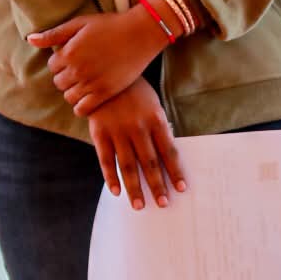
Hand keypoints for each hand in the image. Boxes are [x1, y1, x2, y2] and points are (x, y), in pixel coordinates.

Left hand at [29, 9, 161, 115]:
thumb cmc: (110, 25)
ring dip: (74, 91)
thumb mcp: (80, 23)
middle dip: (66, 76)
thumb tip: (29, 39)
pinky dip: (82, 106)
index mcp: (69, 52)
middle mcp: (77, 70)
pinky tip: (89, 96)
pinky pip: (83, 109)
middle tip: (81, 69)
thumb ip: (54, 34)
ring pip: (69, 97)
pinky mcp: (105, 93)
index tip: (74, 56)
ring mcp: (91, 83)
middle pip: (59, 82)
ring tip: (86, 82)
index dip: (61, 61)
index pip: (52, 66)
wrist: (140, 34)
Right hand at [88, 81, 186, 208]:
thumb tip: (167, 158)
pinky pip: (105, 159)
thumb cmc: (134, 91)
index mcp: (155, 119)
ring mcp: (117, 131)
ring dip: (134, 188)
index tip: (181, 188)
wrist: (104, 73)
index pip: (169, 151)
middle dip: (157, 185)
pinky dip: (110, 177)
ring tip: (139, 206)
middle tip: (163, 204)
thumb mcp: (153, 104)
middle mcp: (137, 127)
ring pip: (127, 165)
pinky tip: (116, 192)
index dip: (175, 171)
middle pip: (149, 162)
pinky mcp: (99, 133)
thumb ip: (159, 129)